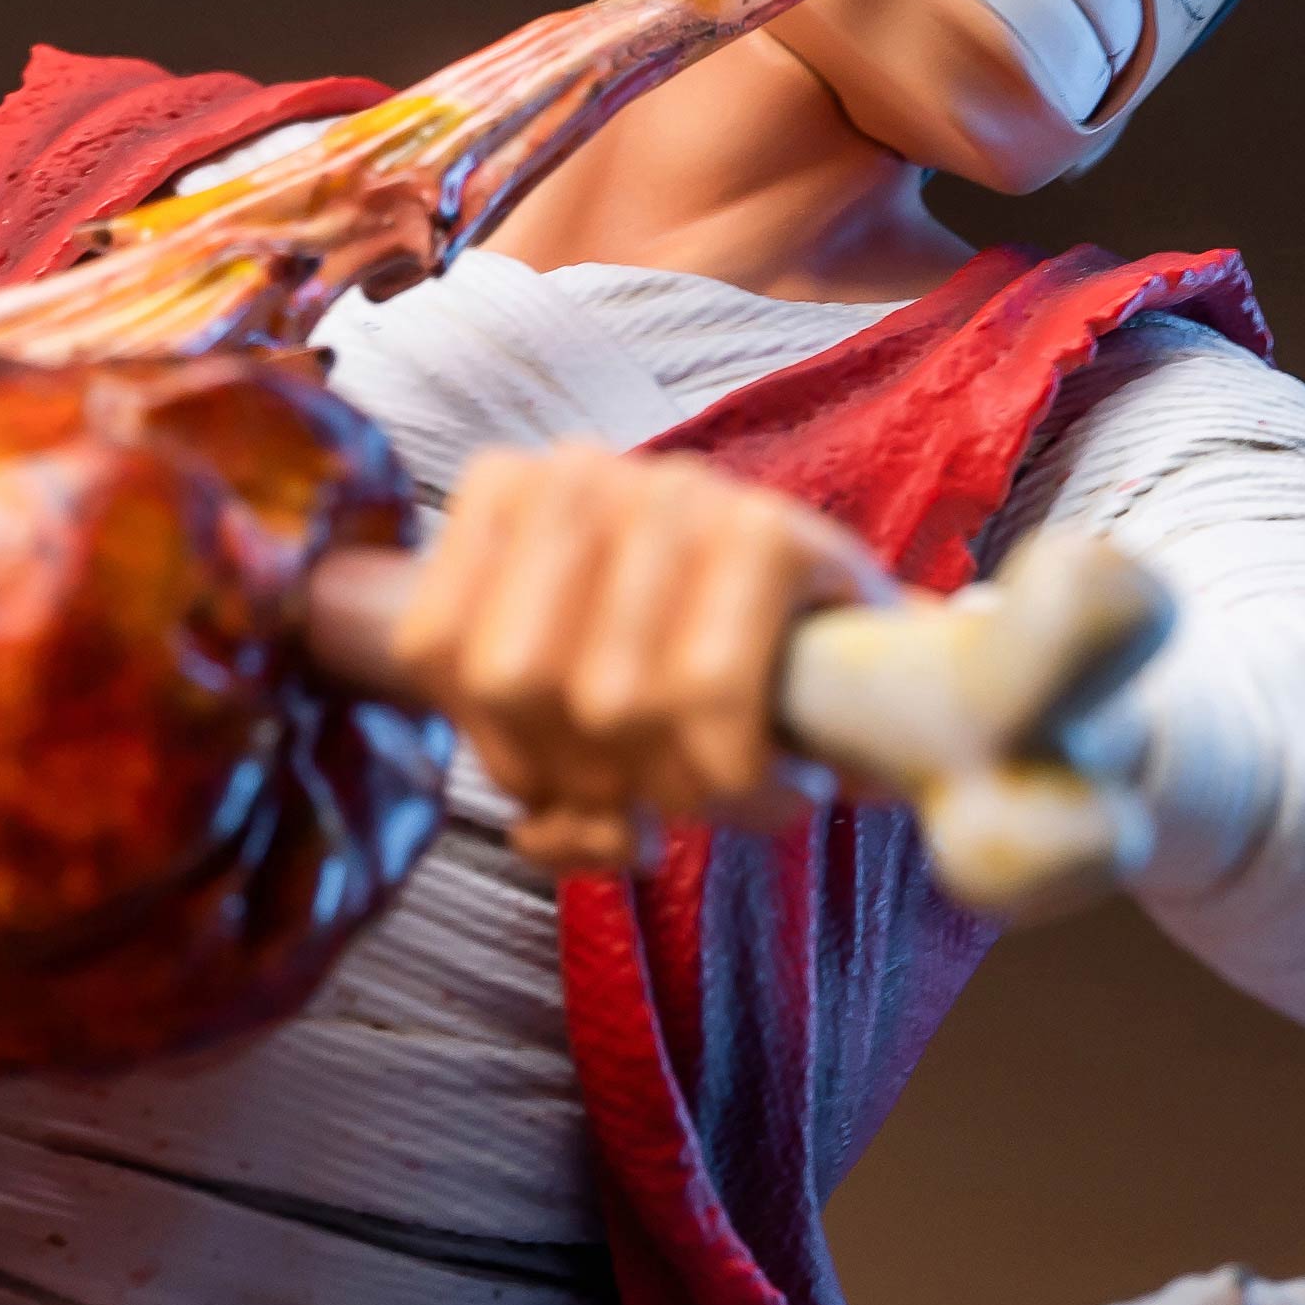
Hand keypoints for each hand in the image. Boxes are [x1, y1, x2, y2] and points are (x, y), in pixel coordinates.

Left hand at [377, 443, 887, 870]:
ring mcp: (679, 491)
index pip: (434, 652)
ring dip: (675, 789)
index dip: (507, 751)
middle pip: (513, 678)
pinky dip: (740, 782)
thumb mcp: (577, 732)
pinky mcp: (770, 530)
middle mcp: (582, 472)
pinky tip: (774, 781)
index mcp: (509, 495)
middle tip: (655, 785)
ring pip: (612, 699)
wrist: (870, 670)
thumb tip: (538, 832)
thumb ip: (534, 787)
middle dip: (585, 773)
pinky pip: (711, 699)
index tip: (575, 772)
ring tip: (721, 783)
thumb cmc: (697, 695)